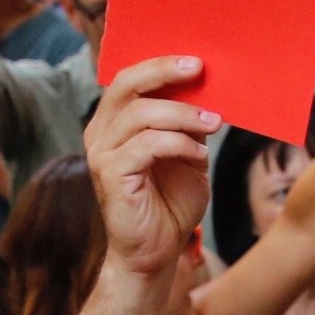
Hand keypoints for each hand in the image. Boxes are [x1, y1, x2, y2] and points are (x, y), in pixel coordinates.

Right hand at [81, 55, 220, 278]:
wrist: (156, 253)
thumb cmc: (170, 204)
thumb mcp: (186, 154)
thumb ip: (188, 125)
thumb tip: (210, 91)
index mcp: (114, 123)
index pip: (129, 79)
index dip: (160, 64)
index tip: (196, 60)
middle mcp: (101, 133)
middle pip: (126, 84)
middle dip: (164, 71)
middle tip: (200, 69)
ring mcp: (102, 154)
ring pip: (141, 114)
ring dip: (183, 114)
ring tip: (213, 122)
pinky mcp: (110, 175)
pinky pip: (147, 145)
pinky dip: (178, 143)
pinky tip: (199, 152)